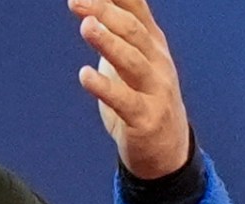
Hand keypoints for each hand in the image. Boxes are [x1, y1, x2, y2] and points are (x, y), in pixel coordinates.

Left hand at [71, 0, 190, 180]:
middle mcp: (157, 61)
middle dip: (104, 12)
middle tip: (78, 0)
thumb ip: (117, 27)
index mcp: (152, 42)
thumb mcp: (133, 55)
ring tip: (86, 27)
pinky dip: (105, 87)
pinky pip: (124, 101)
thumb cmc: (143, 94)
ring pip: (132, 61)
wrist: (166, 148)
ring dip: (108, 43)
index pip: (136, 8)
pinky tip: (85, 75)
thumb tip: (94, 0)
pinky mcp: (145, 119)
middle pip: (132, 31)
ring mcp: (154, 90)